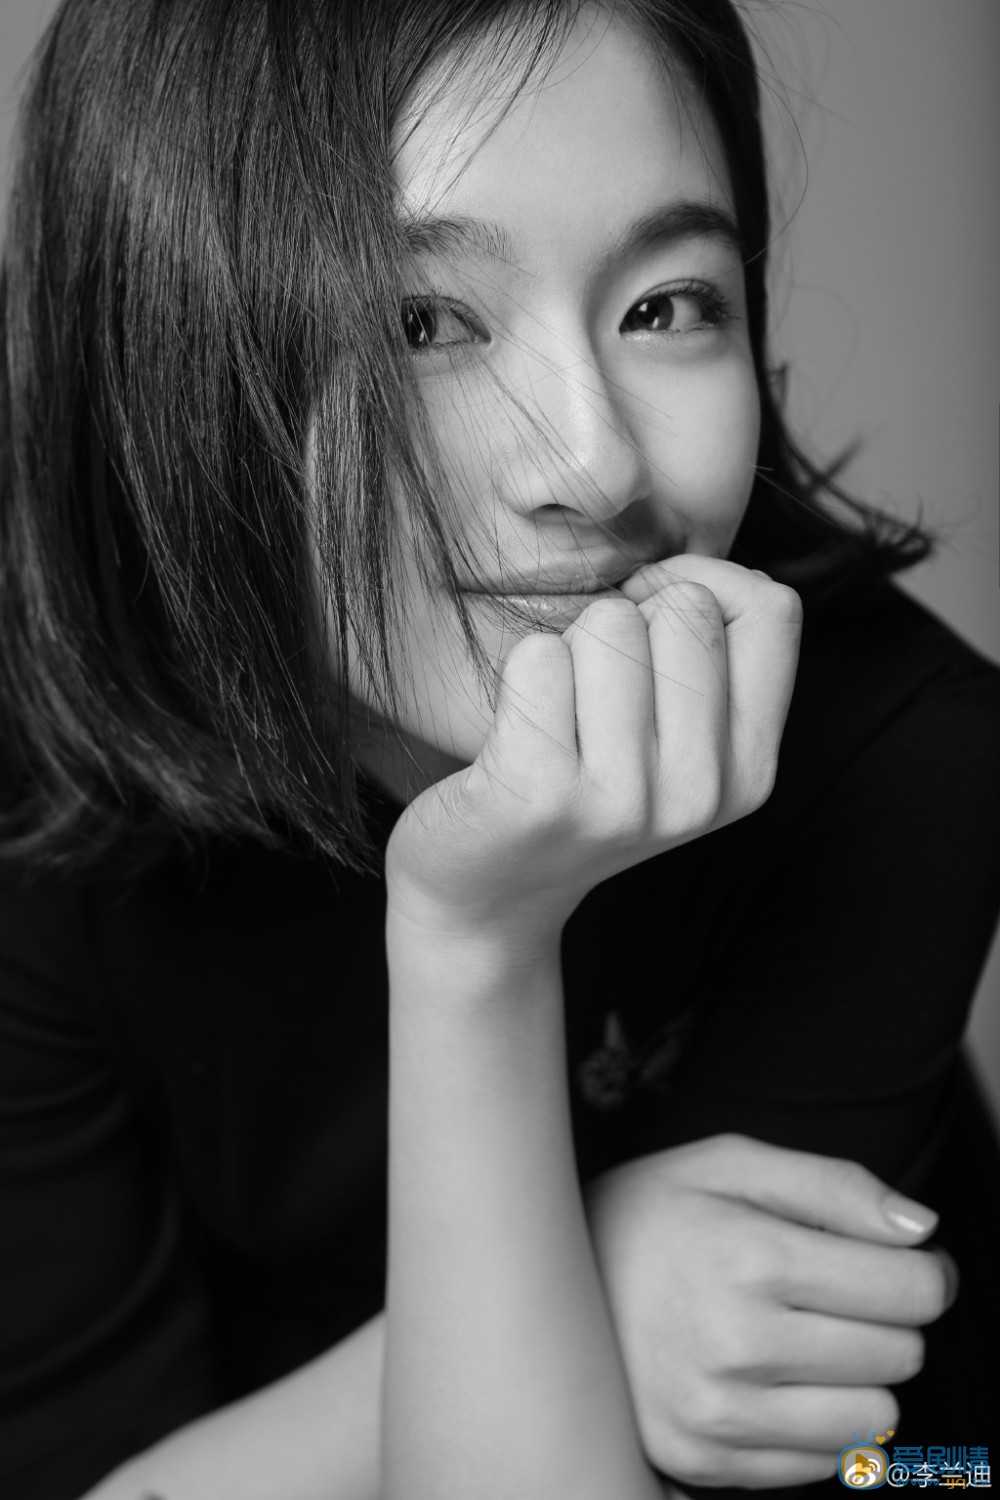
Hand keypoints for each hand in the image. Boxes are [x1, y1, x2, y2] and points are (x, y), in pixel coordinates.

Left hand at [386, 557, 801, 940]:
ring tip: (554, 717)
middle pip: (685, 608)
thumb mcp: (676, 743)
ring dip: (568, 648)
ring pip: (610, 623)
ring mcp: (624, 801)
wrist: (488, 894)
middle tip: (590, 693)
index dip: (703, 583)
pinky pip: (539, 656)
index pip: (772, 609)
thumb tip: (697, 564)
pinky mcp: (543, 795)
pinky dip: (517, 674)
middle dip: (627, 622)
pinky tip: (513, 735)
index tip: (652, 620)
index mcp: (751, 772)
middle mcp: (701, 793)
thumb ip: (711, 661)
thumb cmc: (579, 786)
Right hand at [585, 1135, 955, 1488]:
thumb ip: (835, 1186)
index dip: (922, 1272)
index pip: (912, 1289)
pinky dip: (817, 1423)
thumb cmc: (647, 1211)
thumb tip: (923, 1232)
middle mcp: (735, 1342)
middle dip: (885, 1320)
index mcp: (750, 1254)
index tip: (896, 1262)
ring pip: (873, 1420)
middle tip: (832, 1293)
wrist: (539, 1276)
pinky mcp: (702, 1459)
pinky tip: (773, 1378)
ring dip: (857, 1379)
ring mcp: (716, 1413)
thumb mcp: (729, 1163)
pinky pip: (823, 1465)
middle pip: (901, 1354)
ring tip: (804, 1338)